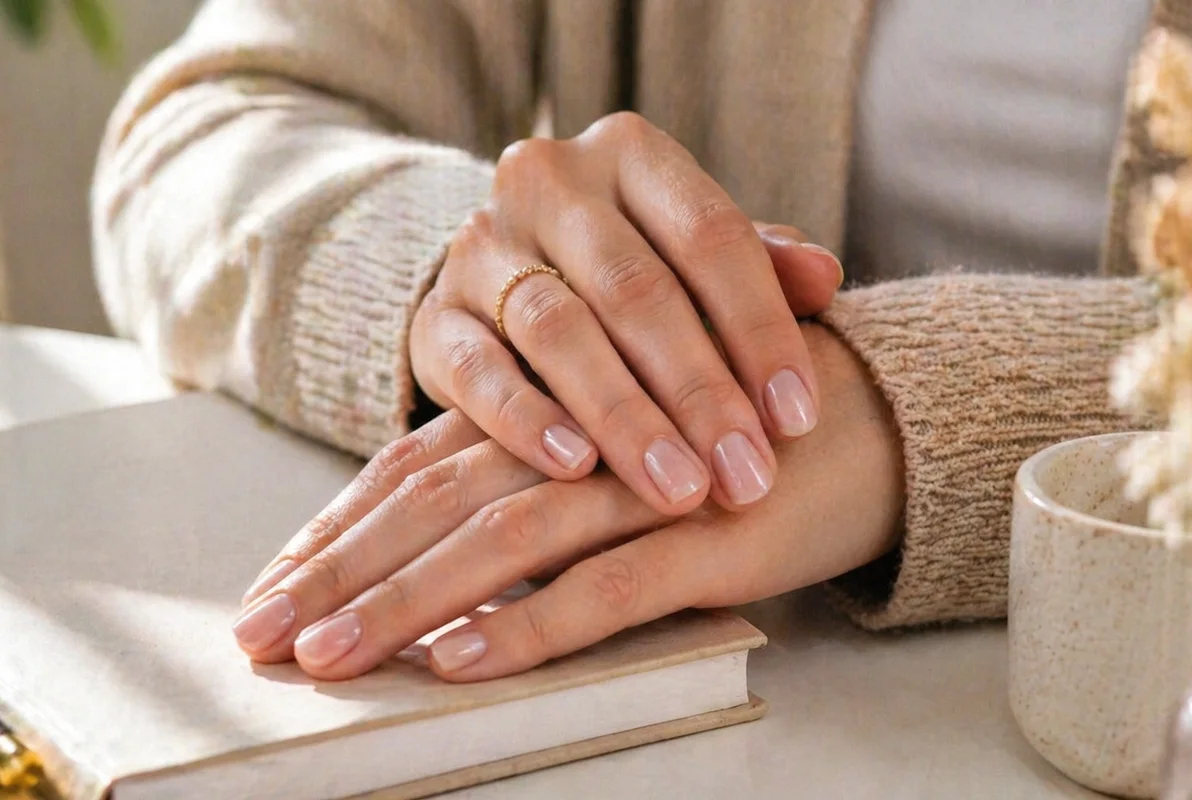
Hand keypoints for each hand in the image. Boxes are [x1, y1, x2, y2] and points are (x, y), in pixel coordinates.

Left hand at [234, 324, 901, 681]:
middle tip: (263, 636)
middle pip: (437, 503)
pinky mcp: (711, 533)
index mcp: (549, 412)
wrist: (862, 418)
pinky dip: (536, 622)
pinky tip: (465, 658)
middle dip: (341, 572)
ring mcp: (647, 483)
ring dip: (411, 600)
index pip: (419, 470)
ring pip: (506, 540)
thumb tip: (451, 562)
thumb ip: (536, 479)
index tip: (272, 586)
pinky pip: (611, 585)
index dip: (340, 528)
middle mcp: (581, 437)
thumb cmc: (727, 433)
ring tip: (333, 657)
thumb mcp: (618, 448)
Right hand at [410, 111, 842, 515]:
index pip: (710, 236)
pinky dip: (526, 420)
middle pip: (634, 288)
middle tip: (746, 476)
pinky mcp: (435, 317)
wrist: (504, 278)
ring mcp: (481, 247)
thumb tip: (825, 278)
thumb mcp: (696, 256)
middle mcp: (548, 183)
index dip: (760, 330)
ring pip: (558, 331)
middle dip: (698, 391)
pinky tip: (576, 469)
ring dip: (625, 418)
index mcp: (630, 154)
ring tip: (679, 488)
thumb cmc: (629, 271)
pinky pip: (478, 369)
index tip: (799, 421)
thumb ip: (759, 266)